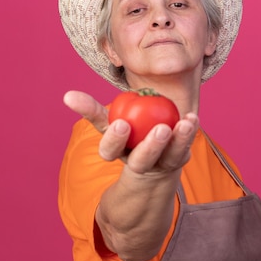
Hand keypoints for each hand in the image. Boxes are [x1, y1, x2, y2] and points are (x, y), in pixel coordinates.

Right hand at [63, 90, 197, 173]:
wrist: (150, 161)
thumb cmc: (127, 135)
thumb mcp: (108, 123)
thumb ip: (90, 110)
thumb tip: (67, 96)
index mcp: (118, 154)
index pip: (111, 150)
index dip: (115, 140)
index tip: (121, 124)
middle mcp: (139, 162)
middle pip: (142, 159)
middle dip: (151, 146)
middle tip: (161, 129)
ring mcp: (160, 164)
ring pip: (169, 155)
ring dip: (179, 139)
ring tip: (185, 123)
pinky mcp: (178, 159)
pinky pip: (185, 146)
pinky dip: (190, 132)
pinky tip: (192, 118)